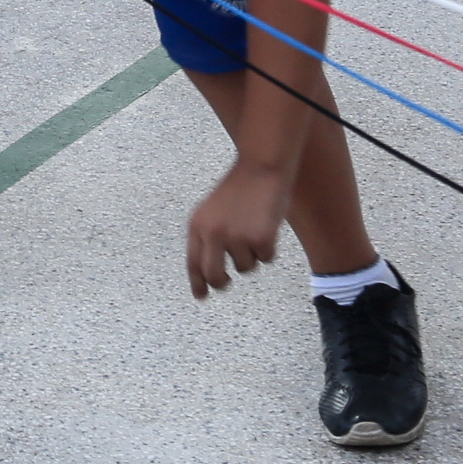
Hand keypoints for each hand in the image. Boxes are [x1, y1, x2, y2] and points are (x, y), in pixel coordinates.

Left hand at [185, 162, 284, 297]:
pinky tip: (267, 225)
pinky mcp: (260, 239)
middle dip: (222, 283)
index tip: (201, 296)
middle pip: (215, 276)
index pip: (193, 262)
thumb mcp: (212, 210)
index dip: (197, 282)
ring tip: (253, 228)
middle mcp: (213, 234)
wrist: (261, 166)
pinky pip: (266, 258)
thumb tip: (207, 274)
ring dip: (252, 255)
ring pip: (245, 267)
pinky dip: (269, 248)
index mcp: (197, 225)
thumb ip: (208, 237)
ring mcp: (236, 237)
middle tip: (228, 282)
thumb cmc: (239, 188)